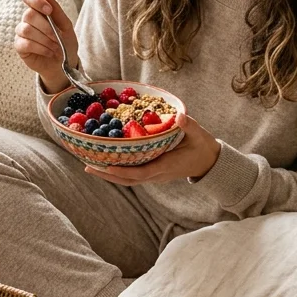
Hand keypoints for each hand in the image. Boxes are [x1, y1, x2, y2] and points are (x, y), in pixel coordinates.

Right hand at [15, 0, 78, 92]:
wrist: (64, 63)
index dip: (36, 1)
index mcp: (38, 10)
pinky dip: (40, 48)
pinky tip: (49, 52)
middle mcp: (27, 20)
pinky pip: (25, 43)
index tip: (49, 10)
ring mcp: (22, 33)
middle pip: (29, 15)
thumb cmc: (65, 42)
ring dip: (44, 39)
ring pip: (26, 30)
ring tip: (55, 47)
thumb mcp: (65, 25)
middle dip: (46, 27)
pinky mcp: (19, 46)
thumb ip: (56, 9)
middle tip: (57, 37)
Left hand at [84, 114, 221, 185]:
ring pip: (129, 180)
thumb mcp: (198, 135)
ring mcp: (155, 175)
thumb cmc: (203, 147)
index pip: (142, 172)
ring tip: (90, 166)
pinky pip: (132, 176)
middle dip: (108, 175)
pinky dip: (118, 172)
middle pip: (129, 180)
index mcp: (167, 166)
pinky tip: (106, 163)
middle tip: (87, 167)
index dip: (123, 171)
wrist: (209, 162)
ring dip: (109, 175)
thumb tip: (179, 116)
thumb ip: (189, 125)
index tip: (107, 165)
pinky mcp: (154, 173)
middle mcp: (158, 174)